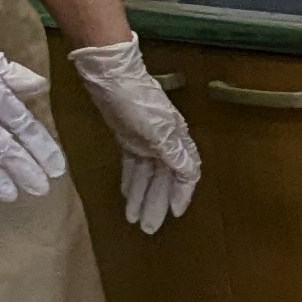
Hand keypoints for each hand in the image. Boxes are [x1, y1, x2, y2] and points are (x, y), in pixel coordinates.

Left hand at [69, 36, 199, 233]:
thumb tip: (190, 174)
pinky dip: (132, 181)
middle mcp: (164, 142)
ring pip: (148, 175)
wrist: (110, 74)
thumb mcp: (156, 129)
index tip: (175, 214)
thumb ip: (173, 153)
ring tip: (135, 219)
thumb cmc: (135, 100)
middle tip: (149, 228)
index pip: (185, 173)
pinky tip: (127, 195)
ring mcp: (146, 139)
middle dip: (157, 202)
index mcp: (175, 139)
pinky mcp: (128, 136)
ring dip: (143, 196)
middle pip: (164, 178)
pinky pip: (133, 165)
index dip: (181, 194)